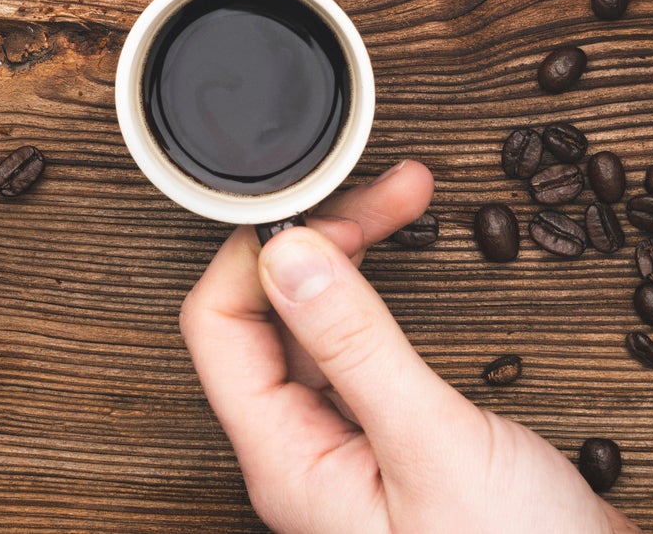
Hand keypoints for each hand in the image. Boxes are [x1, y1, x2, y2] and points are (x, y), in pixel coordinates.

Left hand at [179, 162, 636, 533]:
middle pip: (266, 318)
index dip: (259, 251)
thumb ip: (358, 346)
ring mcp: (347, 456)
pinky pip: (356, 358)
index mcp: (287, 462)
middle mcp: (305, 458)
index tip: (322, 199)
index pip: (219, 327)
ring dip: (351, 260)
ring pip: (315, 331)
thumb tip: (288, 255)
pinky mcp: (393, 453)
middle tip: (383, 190)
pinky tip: (404, 273)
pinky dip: (378, 301)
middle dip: (317, 239)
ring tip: (399, 202)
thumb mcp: (433, 444)